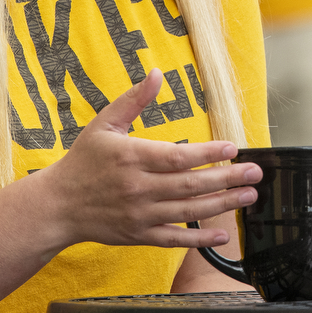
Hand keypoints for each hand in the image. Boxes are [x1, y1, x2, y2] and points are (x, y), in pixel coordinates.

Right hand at [33, 68, 260, 253]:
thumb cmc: (82, 161)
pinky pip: (174, 238)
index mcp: (131, 158)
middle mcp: (137, 188)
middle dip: (227, 178)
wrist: (56, 206)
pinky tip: (223, 234)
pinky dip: (199, 239)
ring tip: (249, 196)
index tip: (232, 148)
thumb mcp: (103, 124)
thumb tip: (157, 73)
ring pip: (187, 211)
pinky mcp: (139, 235)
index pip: (176, 157)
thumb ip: (133, 100)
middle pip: (189, 185)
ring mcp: (139, 215)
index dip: (207, 154)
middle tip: (255, 173)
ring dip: (222, 204)